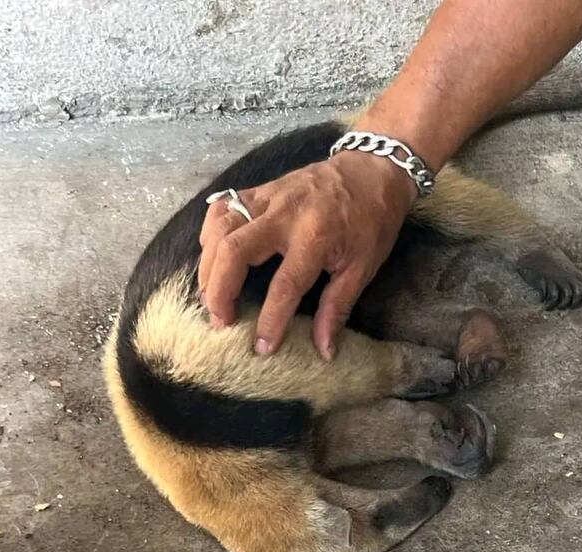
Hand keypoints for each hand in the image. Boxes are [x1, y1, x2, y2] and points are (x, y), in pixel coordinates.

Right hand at [198, 150, 417, 359]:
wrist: (373, 170)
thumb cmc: (372, 221)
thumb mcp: (363, 267)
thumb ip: (337, 308)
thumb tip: (324, 351)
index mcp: (317, 237)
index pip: (284, 286)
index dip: (270, 320)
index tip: (262, 347)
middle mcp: (286, 214)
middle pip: (236, 251)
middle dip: (220, 291)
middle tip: (220, 320)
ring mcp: (269, 197)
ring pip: (221, 227)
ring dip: (208, 265)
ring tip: (211, 296)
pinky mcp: (260, 188)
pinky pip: (223, 207)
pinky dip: (210, 233)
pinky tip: (212, 256)